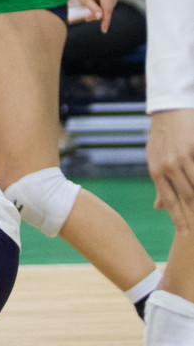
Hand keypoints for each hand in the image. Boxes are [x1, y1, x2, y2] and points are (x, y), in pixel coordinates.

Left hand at [66, 0, 118, 32]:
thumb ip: (92, 7)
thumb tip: (100, 17)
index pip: (107, 8)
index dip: (105, 20)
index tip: (104, 30)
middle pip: (109, 8)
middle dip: (99, 15)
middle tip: (87, 18)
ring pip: (110, 6)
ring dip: (101, 10)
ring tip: (89, 9)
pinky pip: (111, 1)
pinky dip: (104, 5)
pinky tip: (95, 2)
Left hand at [147, 109, 193, 233]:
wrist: (167, 111)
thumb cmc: (161, 138)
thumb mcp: (155, 160)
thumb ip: (160, 184)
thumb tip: (158, 207)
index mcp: (156, 172)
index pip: (170, 201)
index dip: (178, 219)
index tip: (185, 234)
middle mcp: (167, 167)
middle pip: (186, 196)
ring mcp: (181, 158)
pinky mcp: (191, 149)